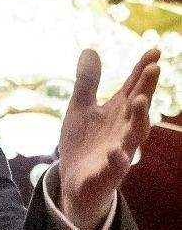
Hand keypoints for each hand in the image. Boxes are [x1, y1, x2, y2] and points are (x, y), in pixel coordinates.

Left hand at [55, 48, 159, 229]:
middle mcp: (124, 128)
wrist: (74, 180)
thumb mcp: (81, 108)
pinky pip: (116, 166)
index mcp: (118, 112)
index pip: (134, 87)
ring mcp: (120, 150)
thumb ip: (88, 82)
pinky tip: (116, 151)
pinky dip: (118, 158)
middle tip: (154, 68)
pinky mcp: (108, 172)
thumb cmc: (83, 142)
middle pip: (139, 106)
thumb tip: (89, 49)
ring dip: (139, 118)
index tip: (154, 50)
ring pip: (135, 134)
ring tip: (140, 100)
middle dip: (146, 88)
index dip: (143, 69)